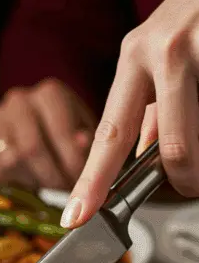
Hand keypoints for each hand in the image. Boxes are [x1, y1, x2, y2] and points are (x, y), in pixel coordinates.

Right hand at [0, 79, 95, 189]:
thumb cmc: (67, 134)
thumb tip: (82, 143)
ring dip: (34, 180)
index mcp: (50, 93)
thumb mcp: (85, 136)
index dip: (71, 164)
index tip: (81, 183)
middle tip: (65, 191)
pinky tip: (27, 177)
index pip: (59, 133)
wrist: (36, 127)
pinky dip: (14, 181)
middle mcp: (18, 100)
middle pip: (31, 149)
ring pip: (11, 161)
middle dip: (51, 177)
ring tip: (48, 182)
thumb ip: (90, 141)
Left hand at [61, 0, 198, 228]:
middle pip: (175, 147)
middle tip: (190, 185)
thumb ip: (153, 101)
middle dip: (187, 179)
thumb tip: (143, 152)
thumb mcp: (168, 46)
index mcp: (137, 54)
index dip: (92, 181)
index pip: (110, 132)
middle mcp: (166, 50)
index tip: (75, 216)